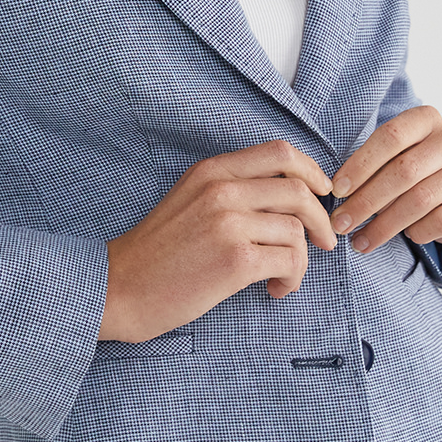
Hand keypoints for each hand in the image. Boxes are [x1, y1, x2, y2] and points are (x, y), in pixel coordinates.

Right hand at [99, 140, 337, 342]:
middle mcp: (222, 190)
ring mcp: (229, 223)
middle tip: (322, 242)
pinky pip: (290, 261)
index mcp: (211, 171)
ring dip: (302, 259)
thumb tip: (286, 198)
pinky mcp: (236, 260)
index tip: (322, 193)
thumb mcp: (189, 201)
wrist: (119, 287)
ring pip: (298, 229)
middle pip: (299, 189)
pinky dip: (292, 278)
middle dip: (320, 219)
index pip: (280, 153)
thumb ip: (231, 190)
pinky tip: (274, 289)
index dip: (312, 171)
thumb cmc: (156, 253)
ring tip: (283, 277)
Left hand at [329, 106, 441, 252]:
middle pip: (403, 171)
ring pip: (420, 200)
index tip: (337, 191)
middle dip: (366, 201)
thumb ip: (371, 167)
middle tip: (341, 224)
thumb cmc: (416, 174)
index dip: (360, 165)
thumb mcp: (395, 159)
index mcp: (428, 118)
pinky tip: (407, 236)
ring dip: (384, 225)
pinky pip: (441, 221)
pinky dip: (417, 232)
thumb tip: (336, 194)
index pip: (391, 136)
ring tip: (361, 241)